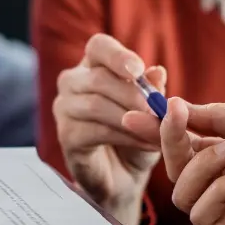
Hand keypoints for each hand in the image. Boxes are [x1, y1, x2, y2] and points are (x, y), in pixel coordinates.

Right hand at [54, 34, 166, 224]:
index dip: (117, 55)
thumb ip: (153, 91)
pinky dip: (126, 137)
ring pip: (96, 105)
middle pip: (98, 78)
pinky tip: (147, 144)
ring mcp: (64, 109)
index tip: (138, 70)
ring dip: (132, 118)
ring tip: (159, 132)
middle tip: (160, 111)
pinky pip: (95, 131)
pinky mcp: (66, 136)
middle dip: (133, 95)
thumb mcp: (151, 112)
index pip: (98, 46)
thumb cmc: (136, 136)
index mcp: (94, 66)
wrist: (124, 177)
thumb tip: (157, 71)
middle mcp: (73, 82)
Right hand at [126, 97, 224, 224]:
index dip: (162, 133)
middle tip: (174, 116)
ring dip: (204, 165)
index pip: (188, 148)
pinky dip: (219, 189)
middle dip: (172, 142)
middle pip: (178, 170)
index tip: (136, 114)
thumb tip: (175, 108)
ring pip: (183, 193)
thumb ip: (215, 119)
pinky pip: (202, 214)